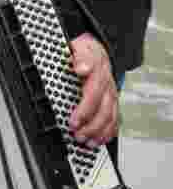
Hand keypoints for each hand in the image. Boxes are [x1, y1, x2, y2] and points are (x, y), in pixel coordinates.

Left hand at [68, 32, 118, 147]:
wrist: (96, 49)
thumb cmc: (84, 51)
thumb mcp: (80, 47)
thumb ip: (80, 57)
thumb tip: (81, 68)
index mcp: (98, 73)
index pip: (93, 94)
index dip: (84, 110)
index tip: (73, 121)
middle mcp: (107, 86)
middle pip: (103, 109)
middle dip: (90, 125)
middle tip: (76, 135)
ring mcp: (111, 95)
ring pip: (109, 116)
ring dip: (98, 132)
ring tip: (85, 141)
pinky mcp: (112, 102)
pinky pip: (114, 119)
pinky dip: (107, 132)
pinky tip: (99, 140)